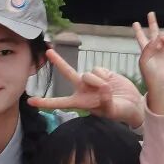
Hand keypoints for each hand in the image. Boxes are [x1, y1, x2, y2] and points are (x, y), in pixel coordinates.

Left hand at [28, 49, 146, 126]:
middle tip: (47, 51)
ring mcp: (91, 80)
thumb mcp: (113, 111)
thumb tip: (102, 87)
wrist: (133, 104)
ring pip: (88, 73)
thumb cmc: (121, 113)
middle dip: (58, 61)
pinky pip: (98, 69)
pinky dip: (105, 75)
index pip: (60, 103)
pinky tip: (111, 81)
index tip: (30, 102)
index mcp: (81, 103)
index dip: (45, 102)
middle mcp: (83, 90)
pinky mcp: (102, 73)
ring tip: (108, 90)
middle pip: (68, 73)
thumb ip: (106, 101)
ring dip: (98, 80)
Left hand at [134, 12, 163, 114]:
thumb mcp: (144, 59)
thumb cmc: (149, 72)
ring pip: (163, 34)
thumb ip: (148, 46)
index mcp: (145, 50)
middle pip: (153, 32)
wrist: (160, 80)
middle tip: (150, 13)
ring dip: (160, 35)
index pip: (141, 38)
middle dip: (152, 22)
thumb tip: (159, 36)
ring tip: (159, 40)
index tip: (135, 23)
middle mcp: (155, 47)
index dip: (138, 30)